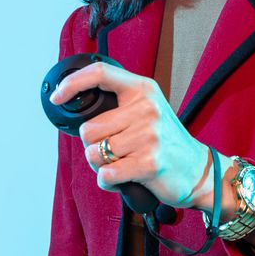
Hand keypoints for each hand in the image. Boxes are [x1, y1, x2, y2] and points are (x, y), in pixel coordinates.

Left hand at [48, 61, 210, 207]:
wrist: (197, 168)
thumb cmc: (165, 140)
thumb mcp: (147, 109)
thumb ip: (118, 104)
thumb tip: (75, 103)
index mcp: (143, 89)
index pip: (100, 74)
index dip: (72, 83)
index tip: (57, 95)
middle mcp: (147, 108)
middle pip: (88, 128)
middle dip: (94, 145)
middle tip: (115, 149)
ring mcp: (149, 136)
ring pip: (94, 153)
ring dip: (101, 164)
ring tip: (123, 161)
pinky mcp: (149, 163)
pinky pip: (106, 174)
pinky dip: (109, 181)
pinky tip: (124, 177)